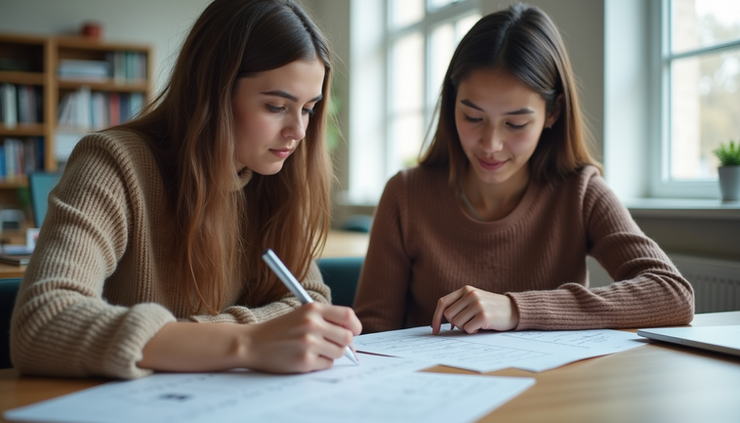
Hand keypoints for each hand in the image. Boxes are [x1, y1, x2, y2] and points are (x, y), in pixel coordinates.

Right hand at [241, 302, 361, 372]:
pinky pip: (327, 364)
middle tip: (333, 344)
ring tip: (315, 350)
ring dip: (331, 353)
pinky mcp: (304, 361)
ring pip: (339, 352)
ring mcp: (308, 343)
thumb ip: (326, 320)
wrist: (253, 344)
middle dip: (344, 343)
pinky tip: (305, 357)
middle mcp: (312, 324)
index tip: (354, 331)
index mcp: (313, 309)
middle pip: (347, 337)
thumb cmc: (280, 330)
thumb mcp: (302, 314)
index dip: (355, 325)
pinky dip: (320, 363)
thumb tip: (352, 336)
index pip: (347, 315)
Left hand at [431, 285, 518, 334]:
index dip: (436, 317)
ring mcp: (477, 304)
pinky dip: (473, 331)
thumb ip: (459, 305)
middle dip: (455, 324)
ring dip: (466, 327)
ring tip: (477, 323)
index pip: (443, 303)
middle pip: (449, 316)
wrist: (515, 310)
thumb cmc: (491, 308)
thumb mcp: (474, 300)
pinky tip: (483, 326)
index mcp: (465, 289)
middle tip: (468, 323)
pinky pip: (468, 329)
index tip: (435, 330)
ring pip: (457, 323)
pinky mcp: (484, 315)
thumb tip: (440, 323)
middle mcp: (470, 294)